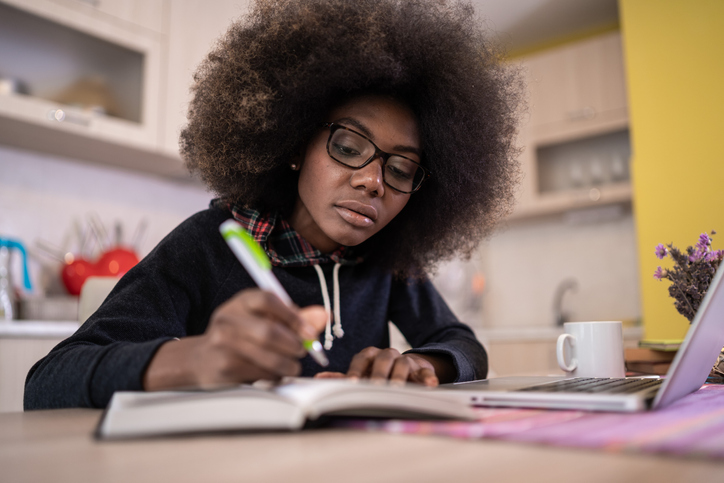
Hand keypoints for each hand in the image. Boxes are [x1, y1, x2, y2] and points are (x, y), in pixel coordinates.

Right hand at [144, 289, 326, 390]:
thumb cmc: (241, 336)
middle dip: (293, 345)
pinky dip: (274, 376)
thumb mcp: (264, 319)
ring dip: (288, 365)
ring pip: (267, 357)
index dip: (293, 315)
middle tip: (303, 351)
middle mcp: (228, 319)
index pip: (268, 299)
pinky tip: (274, 374)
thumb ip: (295, 317)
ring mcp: (222, 344)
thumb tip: (324, 316)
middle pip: (269, 331)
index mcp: (241, 301)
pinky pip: (259, 373)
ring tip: (293, 366)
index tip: (309, 332)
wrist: (202, 359)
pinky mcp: (224, 367)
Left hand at [315, 347, 441, 386]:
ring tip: (397, 388)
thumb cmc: (380, 373)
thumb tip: (320, 378)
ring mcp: (405, 361)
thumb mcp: (363, 374)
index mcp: (370, 356)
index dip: (356, 370)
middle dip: (378, 374)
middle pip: (382, 360)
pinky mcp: (422, 369)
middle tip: (376, 387)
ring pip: (403, 364)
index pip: (361, 359)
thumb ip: (344, 377)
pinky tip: (430, 384)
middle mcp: (387, 355)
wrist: (409, 368)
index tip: (352, 383)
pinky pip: (425, 372)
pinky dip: (427, 378)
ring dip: (399, 376)